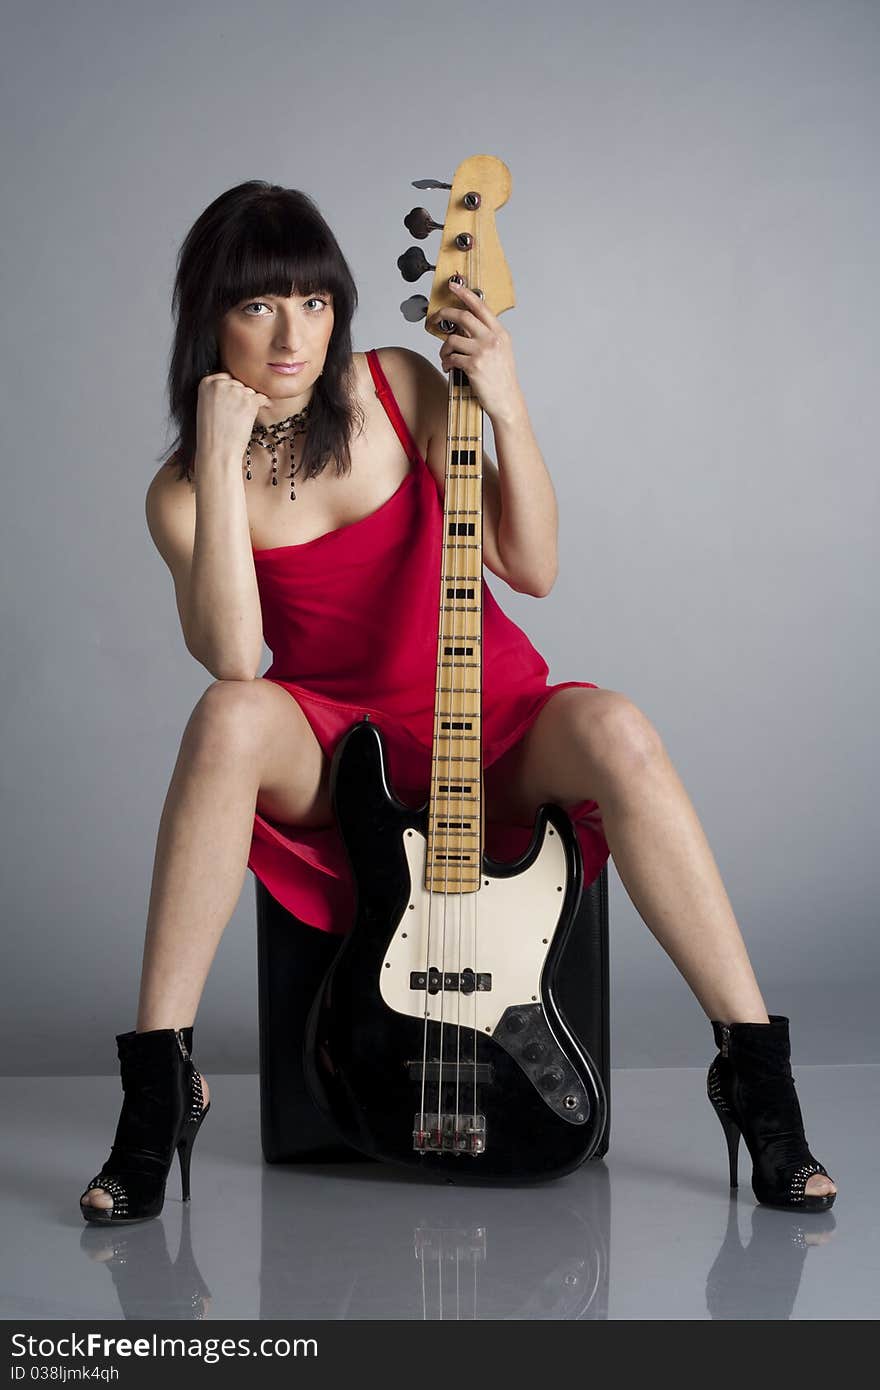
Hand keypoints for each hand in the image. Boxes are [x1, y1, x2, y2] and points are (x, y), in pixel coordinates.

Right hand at [195, 373, 271, 461]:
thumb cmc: (211, 433)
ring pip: (249, 391)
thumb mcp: (206, 405)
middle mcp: (220, 384)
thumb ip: (217, 391)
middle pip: (238, 384)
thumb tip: (235, 384)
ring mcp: (236, 391)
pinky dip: (264, 404)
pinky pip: (262, 397)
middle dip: (239, 397)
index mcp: (206, 383)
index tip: (230, 402)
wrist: (217, 451)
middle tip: (234, 415)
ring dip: (248, 403)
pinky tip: (263, 409)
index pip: (225, 377)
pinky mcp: (250, 401)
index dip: (230, 390)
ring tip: (239, 420)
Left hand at [434, 282, 524, 422]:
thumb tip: (465, 326)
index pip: (480, 307)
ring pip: (452, 339)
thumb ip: (487, 336)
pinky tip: (448, 367)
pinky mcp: (473, 366)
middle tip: (435, 318)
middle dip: (444, 315)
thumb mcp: (501, 351)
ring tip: (445, 357)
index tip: (453, 286)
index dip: (464, 294)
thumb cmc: (502, 378)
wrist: (507, 401)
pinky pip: (451, 357)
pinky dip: (445, 362)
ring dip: (443, 348)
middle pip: (463, 317)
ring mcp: (483, 352)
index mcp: (500, 333)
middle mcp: (492, 339)